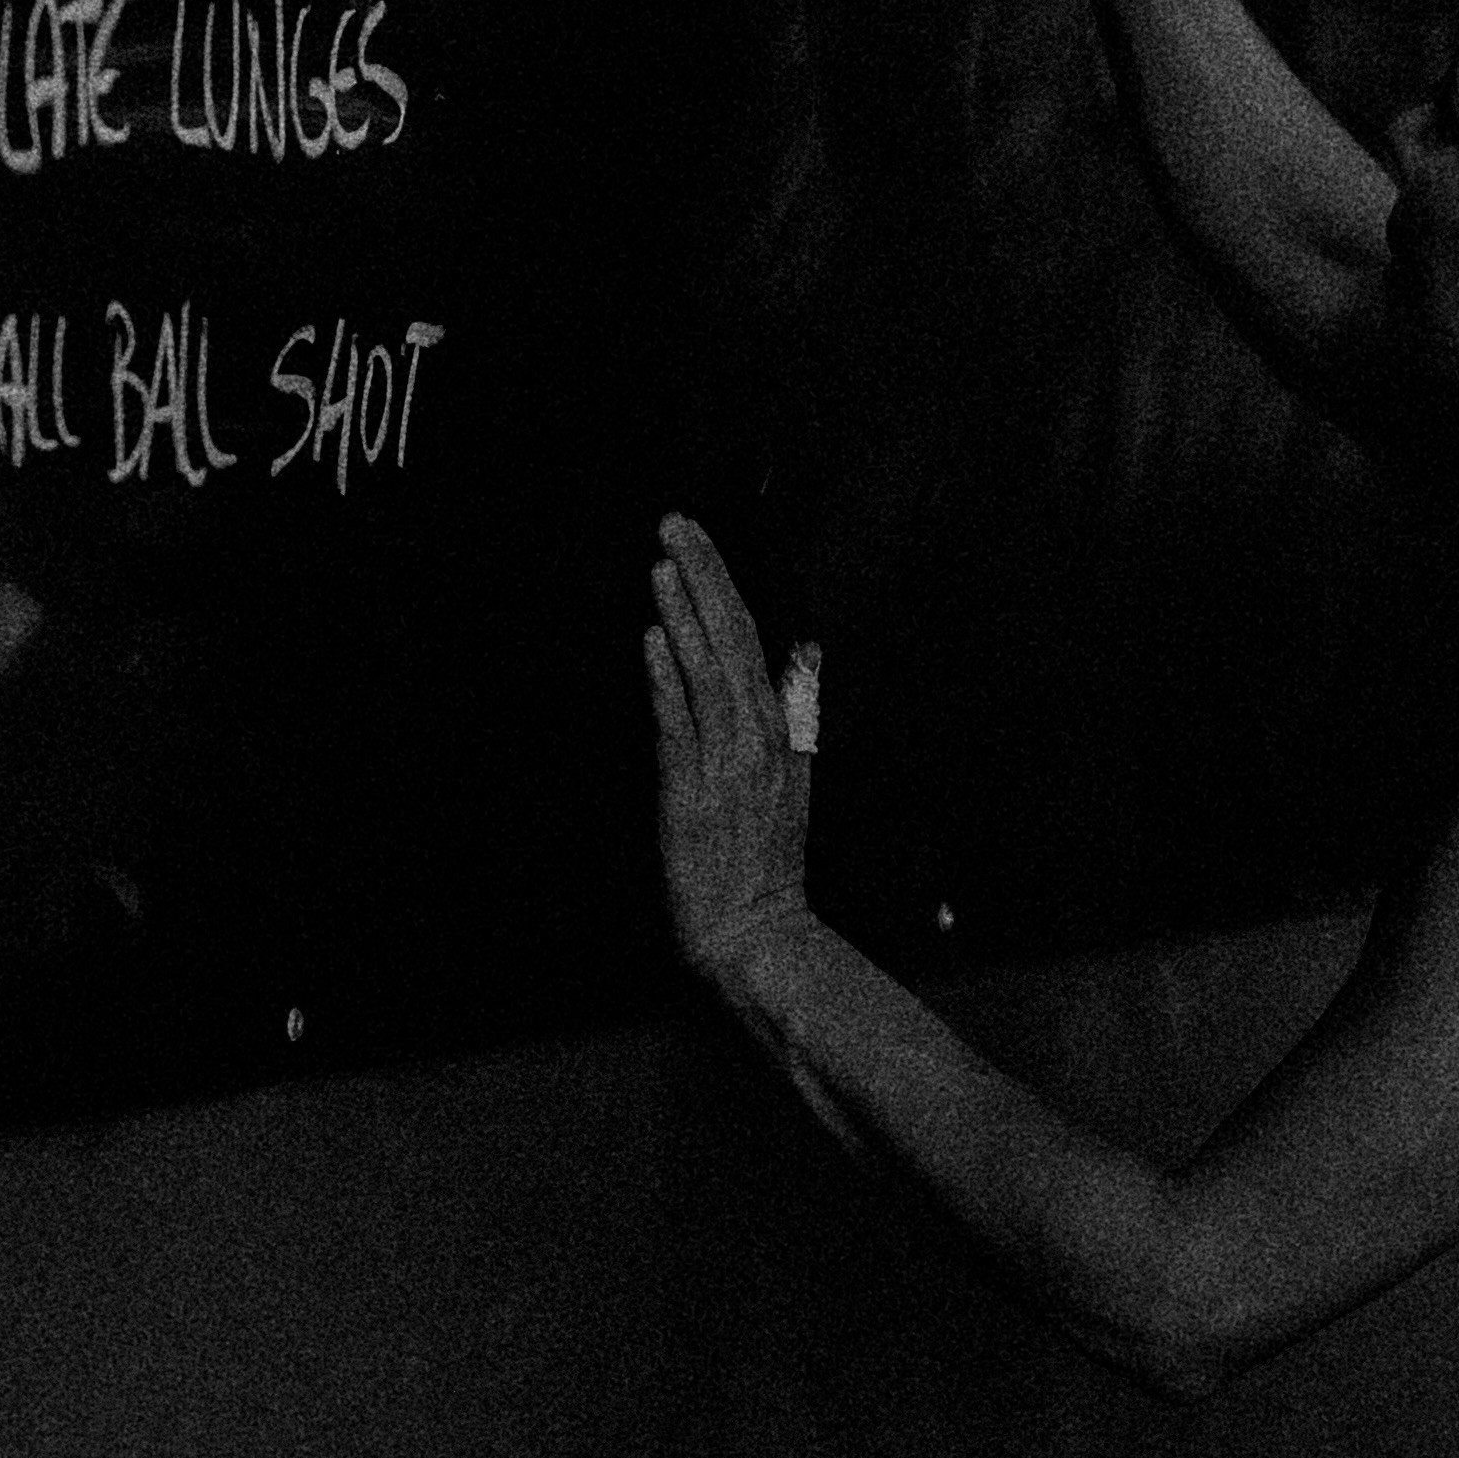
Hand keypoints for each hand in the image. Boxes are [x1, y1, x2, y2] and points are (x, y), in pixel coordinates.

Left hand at [642, 512, 819, 989]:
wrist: (759, 933)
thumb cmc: (766, 861)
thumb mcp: (794, 776)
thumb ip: (799, 709)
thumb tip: (806, 651)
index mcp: (781, 732)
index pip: (753, 639)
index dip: (724, 585)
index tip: (697, 538)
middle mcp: (759, 740)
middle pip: (734, 642)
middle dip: (705, 578)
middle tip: (675, 524)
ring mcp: (728, 766)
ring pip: (708, 675)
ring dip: (684, 616)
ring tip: (661, 565)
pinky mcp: (694, 795)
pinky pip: (681, 728)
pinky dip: (668, 681)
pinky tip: (651, 640)